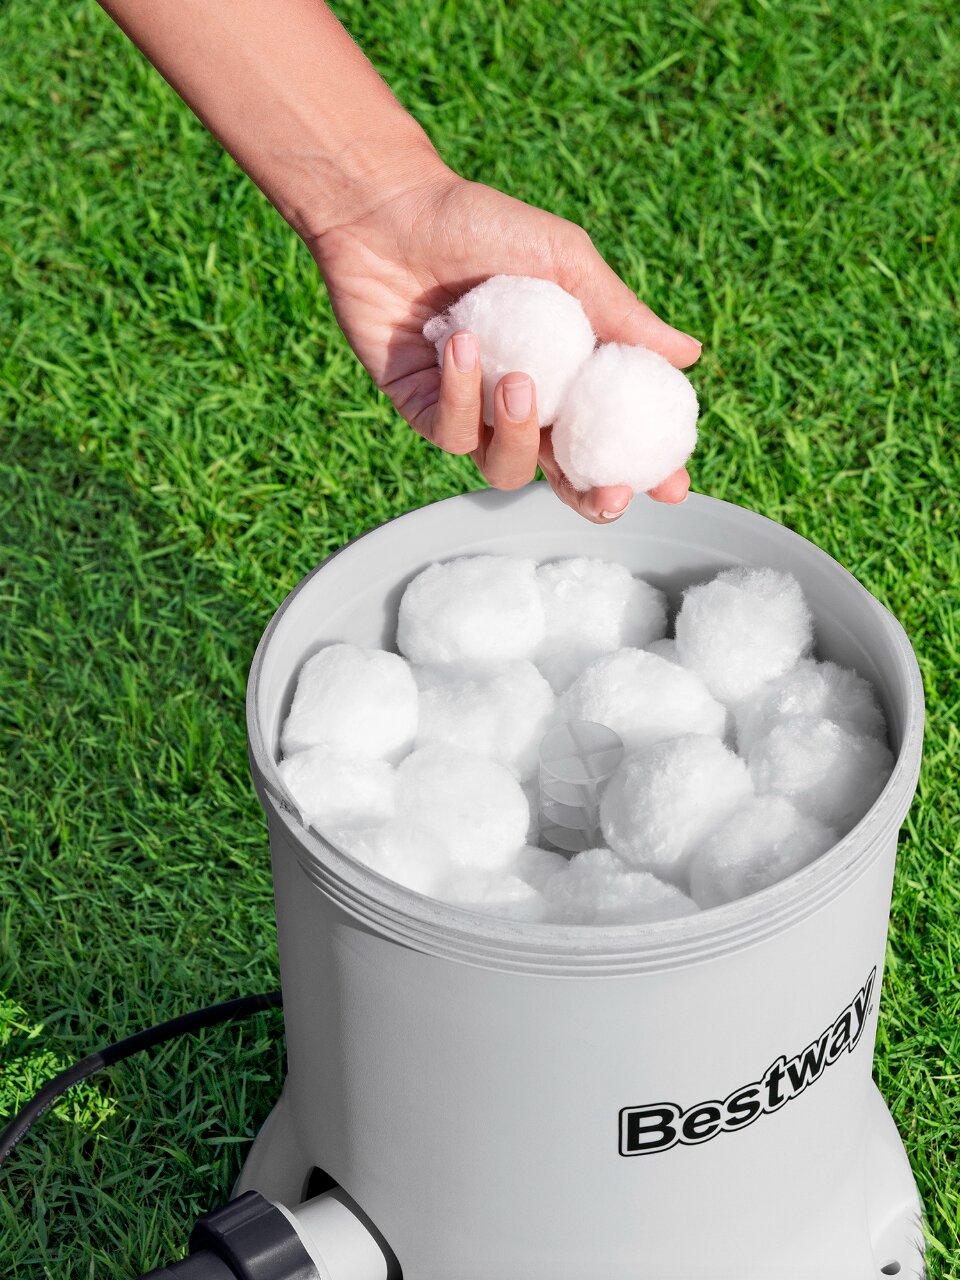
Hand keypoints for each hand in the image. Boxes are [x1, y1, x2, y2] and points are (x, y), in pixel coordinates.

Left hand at [310, 166, 700, 522]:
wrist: (393, 207)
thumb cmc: (482, 224)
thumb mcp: (564, 262)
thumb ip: (620, 314)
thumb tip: (689, 355)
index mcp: (567, 374)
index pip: (610, 435)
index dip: (642, 468)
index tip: (672, 483)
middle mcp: (523, 403)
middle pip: (564, 476)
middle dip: (590, 495)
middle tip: (606, 488)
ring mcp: (472, 412)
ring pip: (506, 468)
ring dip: (520, 434)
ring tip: (518, 378)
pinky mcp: (423, 409)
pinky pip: (451, 433)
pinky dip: (462, 395)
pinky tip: (463, 344)